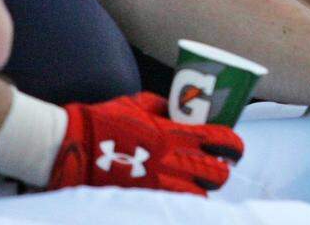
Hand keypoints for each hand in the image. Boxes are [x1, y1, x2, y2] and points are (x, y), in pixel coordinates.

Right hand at [48, 92, 242, 193]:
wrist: (73, 145)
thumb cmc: (105, 119)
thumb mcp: (141, 103)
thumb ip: (165, 107)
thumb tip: (181, 109)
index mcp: (175, 133)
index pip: (221, 140)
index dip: (235, 146)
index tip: (235, 149)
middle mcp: (172, 160)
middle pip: (217, 174)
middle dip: (222, 172)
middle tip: (217, 168)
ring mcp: (158, 183)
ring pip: (200, 197)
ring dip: (203, 191)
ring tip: (197, 185)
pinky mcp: (143, 198)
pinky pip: (174, 206)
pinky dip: (181, 202)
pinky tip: (177, 196)